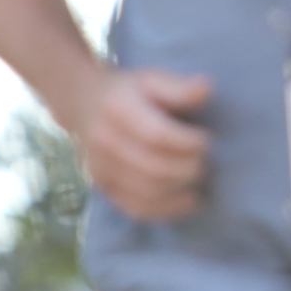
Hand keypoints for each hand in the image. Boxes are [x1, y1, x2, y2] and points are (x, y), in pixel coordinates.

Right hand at [73, 67, 211, 222]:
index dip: (189, 143)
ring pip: (148, 192)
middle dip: (189, 168)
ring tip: (199, 178)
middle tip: (206, 161)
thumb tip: (206, 90)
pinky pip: (138, 208)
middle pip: (154, 168)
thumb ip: (179, 87)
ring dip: (182, 189)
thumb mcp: (153, 80)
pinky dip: (168, 210)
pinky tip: (189, 201)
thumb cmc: (129, 92)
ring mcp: (101, 169)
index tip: (207, 139)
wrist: (84, 104)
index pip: (157, 136)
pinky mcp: (104, 188)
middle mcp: (104, 142)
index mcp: (117, 110)